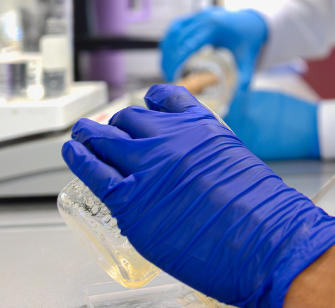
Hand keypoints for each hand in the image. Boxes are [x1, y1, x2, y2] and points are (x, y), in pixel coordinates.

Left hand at [63, 85, 334, 307]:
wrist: (262, 237)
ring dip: (89, 134)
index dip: (149, 103)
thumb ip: (208, 159)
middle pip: (130, 118)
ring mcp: (148, 166)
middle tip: (107, 132)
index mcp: (200, 126)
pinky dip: (79, 158)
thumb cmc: (259, 211)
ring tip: (79, 135)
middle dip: (117, 125)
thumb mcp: (237, 164)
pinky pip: (95, 171)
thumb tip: (192, 174)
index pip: (164, 99)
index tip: (144, 106)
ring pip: (106, 138)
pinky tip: (72, 151)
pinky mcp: (131, 200)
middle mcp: (171, 138)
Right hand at [162, 8, 267, 86]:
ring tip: (167, 70)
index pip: (188, 43)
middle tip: (169, 78)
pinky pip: (176, 28)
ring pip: (173, 32)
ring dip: (167, 51)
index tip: (173, 76)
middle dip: (169, 59)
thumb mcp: (248, 59)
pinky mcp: (194, 16)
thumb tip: (237, 93)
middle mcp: (203, 18)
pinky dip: (170, 42)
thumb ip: (244, 76)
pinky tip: (169, 57)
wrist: (253, 21)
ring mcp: (197, 15)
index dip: (177, 60)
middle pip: (177, 38)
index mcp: (214, 27)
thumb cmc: (249, 41)